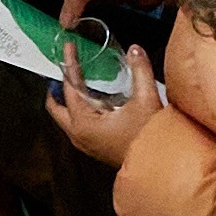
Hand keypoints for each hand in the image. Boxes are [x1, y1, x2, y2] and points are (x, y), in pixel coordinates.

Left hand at [45, 47, 167, 164]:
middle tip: (63, 67)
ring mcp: (86, 143)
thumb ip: (140, 70)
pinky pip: (79, 124)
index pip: (69, 88)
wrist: (159, 166)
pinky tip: (95, 99)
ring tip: (77, 80)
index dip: (68, 65)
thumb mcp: (146, 100)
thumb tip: (135, 51)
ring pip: (66, 117)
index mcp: (84, 124)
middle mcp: (79, 136)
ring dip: (68, 98)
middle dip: (57, 85)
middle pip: (56, 107)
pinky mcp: (96, 147)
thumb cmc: (150, 141)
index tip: (69, 49)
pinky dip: (80, 108)